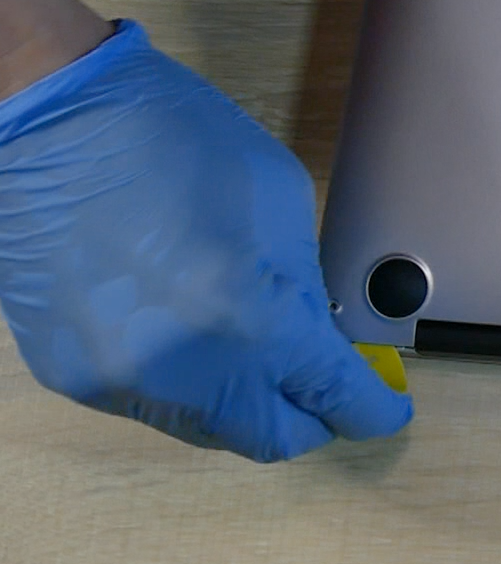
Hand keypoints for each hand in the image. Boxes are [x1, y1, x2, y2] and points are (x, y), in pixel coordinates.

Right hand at [0, 18, 412, 462]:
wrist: (51, 125)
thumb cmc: (171, 144)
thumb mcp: (282, 207)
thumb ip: (306, 287)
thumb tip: (319, 333)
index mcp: (257, 325)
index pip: (336, 401)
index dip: (372, 408)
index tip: (385, 406)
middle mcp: (191, 373)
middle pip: (273, 439)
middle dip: (311, 420)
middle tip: (329, 391)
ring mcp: (125, 382)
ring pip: (209, 428)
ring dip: (246, 403)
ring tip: (259, 353)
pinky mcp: (76, 377)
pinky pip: (153, 405)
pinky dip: (188, 385)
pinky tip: (192, 335)